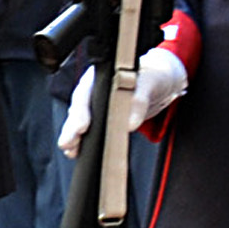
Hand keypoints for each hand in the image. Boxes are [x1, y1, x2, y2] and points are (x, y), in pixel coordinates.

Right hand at [58, 48, 189, 158]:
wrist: (160, 83)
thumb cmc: (153, 77)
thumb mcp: (150, 84)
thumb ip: (139, 100)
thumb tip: (129, 123)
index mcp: (100, 76)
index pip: (85, 93)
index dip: (80, 111)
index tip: (81, 127)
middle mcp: (94, 89)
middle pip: (78, 109)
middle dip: (72, 127)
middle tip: (68, 143)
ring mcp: (97, 104)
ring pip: (80, 120)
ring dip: (74, 136)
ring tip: (71, 151)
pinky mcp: (103, 117)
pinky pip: (90, 128)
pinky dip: (84, 140)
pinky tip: (79, 152)